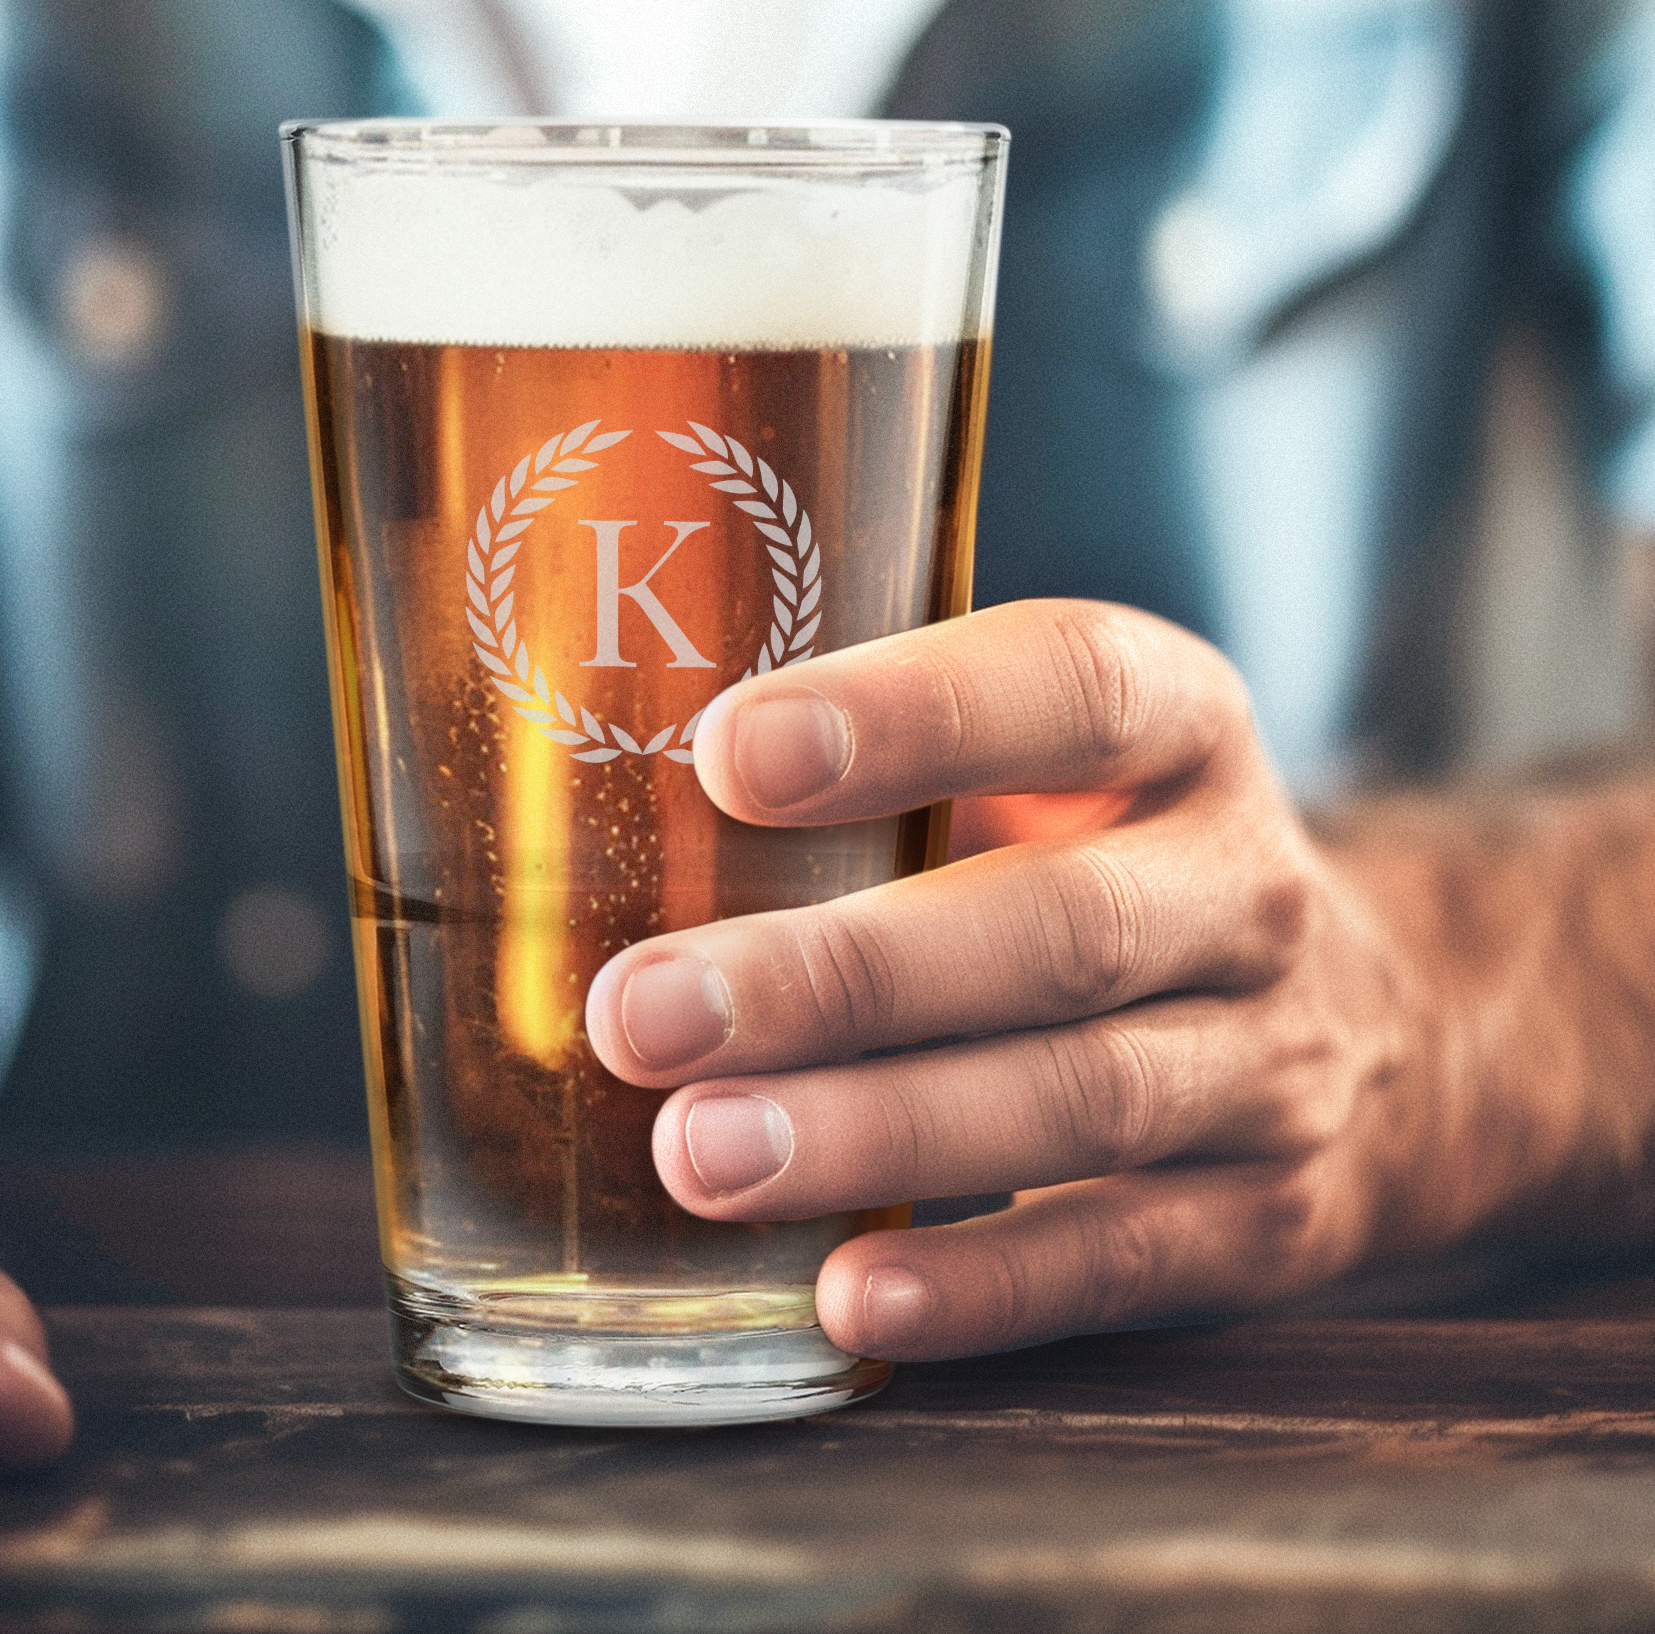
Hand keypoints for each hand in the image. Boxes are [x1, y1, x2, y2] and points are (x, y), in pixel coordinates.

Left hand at [585, 599, 1478, 1360]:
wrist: (1384, 1018)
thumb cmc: (1111, 859)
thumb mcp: (1050, 766)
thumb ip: (889, 765)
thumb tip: (595, 792)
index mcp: (1182, 728)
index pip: (1072, 686)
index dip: (911, 713)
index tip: (727, 753)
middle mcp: (1246, 887)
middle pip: (1060, 927)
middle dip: (841, 975)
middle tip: (641, 1010)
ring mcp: (1274, 1062)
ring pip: (1083, 1099)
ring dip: (879, 1132)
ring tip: (698, 1152)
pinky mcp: (1269, 1220)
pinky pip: (1124, 1260)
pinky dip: (983, 1288)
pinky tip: (841, 1294)